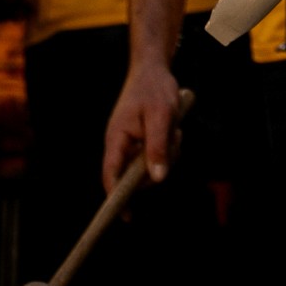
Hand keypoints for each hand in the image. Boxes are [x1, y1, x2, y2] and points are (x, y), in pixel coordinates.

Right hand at [104, 54, 182, 192]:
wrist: (154, 68)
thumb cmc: (154, 88)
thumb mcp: (160, 115)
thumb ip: (158, 146)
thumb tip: (158, 178)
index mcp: (117, 140)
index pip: (112, 176)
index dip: (117, 198)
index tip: (127, 217)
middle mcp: (121, 145)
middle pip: (137, 176)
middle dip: (159, 164)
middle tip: (174, 139)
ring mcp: (132, 144)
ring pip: (151, 167)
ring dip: (168, 154)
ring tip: (174, 129)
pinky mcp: (143, 142)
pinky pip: (157, 156)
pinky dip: (169, 148)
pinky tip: (174, 130)